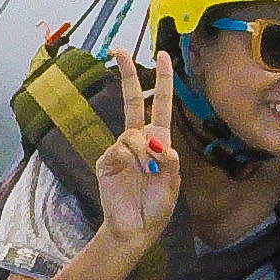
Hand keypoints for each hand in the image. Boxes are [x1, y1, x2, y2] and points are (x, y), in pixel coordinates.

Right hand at [91, 48, 181, 249]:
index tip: (162, 55)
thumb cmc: (156, 207)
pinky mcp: (106, 161)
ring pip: (133, 132)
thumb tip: (157, 142)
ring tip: (149, 171)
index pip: (160, 103)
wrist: (135, 229)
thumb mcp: (172, 183)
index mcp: (159, 141)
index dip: (162, 80)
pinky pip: (121, 149)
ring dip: (144, 150)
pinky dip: (132, 159)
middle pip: (132, 100)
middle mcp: (139, 140)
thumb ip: (170, 160)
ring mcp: (120, 149)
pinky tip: (136, 172)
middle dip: (127, 75)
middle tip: (119, 51)